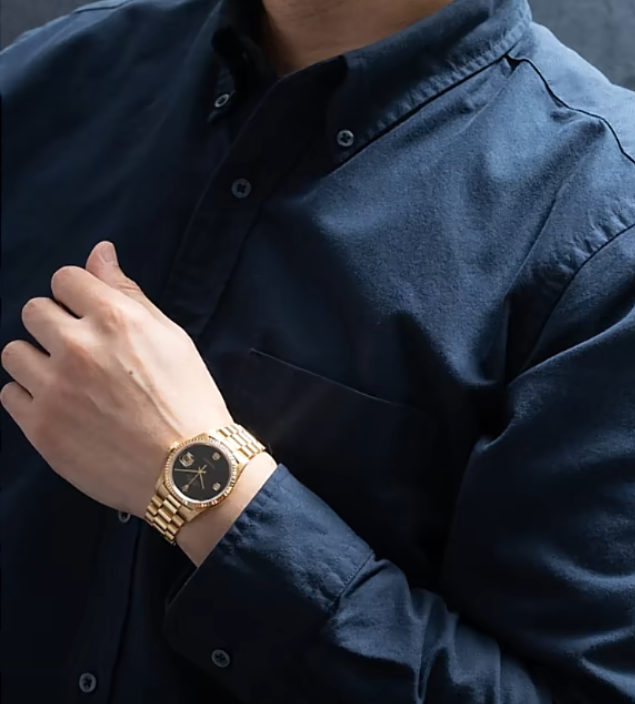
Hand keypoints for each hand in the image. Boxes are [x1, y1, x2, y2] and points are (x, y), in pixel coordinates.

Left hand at [0, 242, 232, 517]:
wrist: (189, 470)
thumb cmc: (189, 401)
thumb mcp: (172, 338)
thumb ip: (129, 293)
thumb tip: (100, 253)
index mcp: (116, 319)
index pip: (65, 279)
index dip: (77, 295)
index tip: (88, 315)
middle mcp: (79, 347)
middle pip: (33, 310)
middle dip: (55, 324)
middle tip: (82, 352)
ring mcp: (55, 389)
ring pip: (14, 352)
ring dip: (38, 361)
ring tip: (69, 382)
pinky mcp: (40, 428)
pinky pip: (9, 394)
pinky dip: (30, 397)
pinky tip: (61, 407)